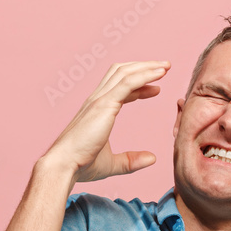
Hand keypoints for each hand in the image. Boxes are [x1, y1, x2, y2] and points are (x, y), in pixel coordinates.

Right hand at [43, 61, 169, 182]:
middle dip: (143, 67)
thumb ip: (131, 160)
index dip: (139, 85)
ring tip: (166, 66)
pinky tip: (160, 74)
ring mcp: (99, 100)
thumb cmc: (81, 164)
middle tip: (164, 67)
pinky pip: (128, 83)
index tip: (156, 88)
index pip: (120, 88)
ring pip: (125, 73)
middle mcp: (97, 100)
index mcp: (97, 110)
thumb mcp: (112, 163)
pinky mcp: (104, 105)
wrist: (64, 165)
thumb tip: (152, 158)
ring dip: (147, 67)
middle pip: (122, 72)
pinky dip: (144, 75)